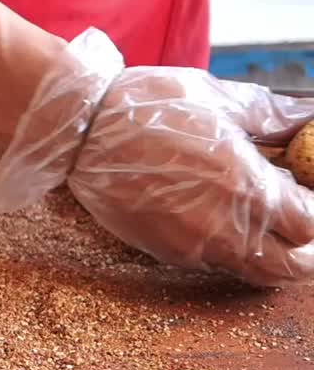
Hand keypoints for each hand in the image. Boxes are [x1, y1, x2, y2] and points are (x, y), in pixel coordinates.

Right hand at [0, 28, 313, 286]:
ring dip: (267, 252)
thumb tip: (308, 118)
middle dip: (303, 247)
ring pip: (251, 272)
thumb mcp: (219, 98)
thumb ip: (274, 115)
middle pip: (291, 266)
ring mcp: (192, 245)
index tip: (306, 190)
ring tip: (258, 219)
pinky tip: (214, 213)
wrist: (80, 130)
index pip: (312, 224)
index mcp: (249, 188)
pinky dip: (226, 247)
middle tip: (297, 219)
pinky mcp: (163, 249)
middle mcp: (226, 228)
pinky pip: (211, 261)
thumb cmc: (148, 107)